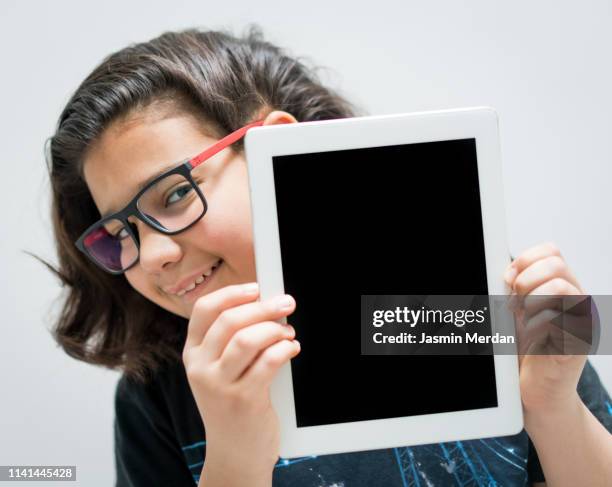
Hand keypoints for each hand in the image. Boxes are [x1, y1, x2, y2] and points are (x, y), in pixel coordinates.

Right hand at [182, 283, 299, 480]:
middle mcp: (201, 368)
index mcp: (193, 353)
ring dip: (275, 329)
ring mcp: (220, 385)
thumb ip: (233, 339)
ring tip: (288, 332)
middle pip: (229, 321)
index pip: (204, 310)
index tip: (256, 288)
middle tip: (286, 303)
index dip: (232, 293)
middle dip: (262, 307)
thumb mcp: (220, 370)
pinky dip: (285, 349)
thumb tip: (265, 303)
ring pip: (247, 340)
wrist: (235, 451)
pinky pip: (268, 362)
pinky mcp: (243, 400)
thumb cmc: (233, 401)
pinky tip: (292, 348)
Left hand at [504, 242, 588, 414]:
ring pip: (559, 286)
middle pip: (555, 263)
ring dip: (531, 300)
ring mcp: (582, 320)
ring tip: (524, 319)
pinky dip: (535, 324)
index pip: (551, 251)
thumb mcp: (516, 310)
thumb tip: (509, 272)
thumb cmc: (525, 348)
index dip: (525, 259)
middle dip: (525, 280)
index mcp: (562, 286)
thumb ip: (515, 287)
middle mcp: (577, 299)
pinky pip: (557, 318)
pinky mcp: (580, 342)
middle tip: (515, 302)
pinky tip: (532, 336)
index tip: (509, 279)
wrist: (536, 389)